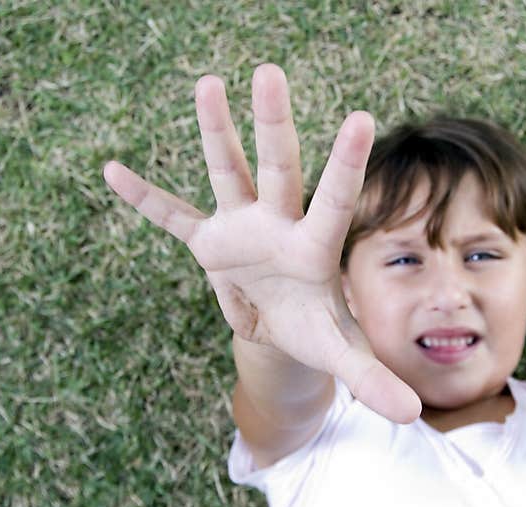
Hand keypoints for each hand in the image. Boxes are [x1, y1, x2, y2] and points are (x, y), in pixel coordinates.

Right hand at [103, 64, 420, 422]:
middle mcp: (280, 225)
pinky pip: (173, 218)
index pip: (334, 201)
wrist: (284, 327)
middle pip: (278, 169)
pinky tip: (112, 171)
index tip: (362, 117)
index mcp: (316, 247)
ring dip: (216, 133)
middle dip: (272, 125)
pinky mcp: (210, 243)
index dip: (345, 165)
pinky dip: (146, 199)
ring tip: (208, 83)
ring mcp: (243, 228)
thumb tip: (413, 413)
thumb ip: (373, 378)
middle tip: (269, 74)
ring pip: (229, 173)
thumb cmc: (318, 329)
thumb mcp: (342, 354)